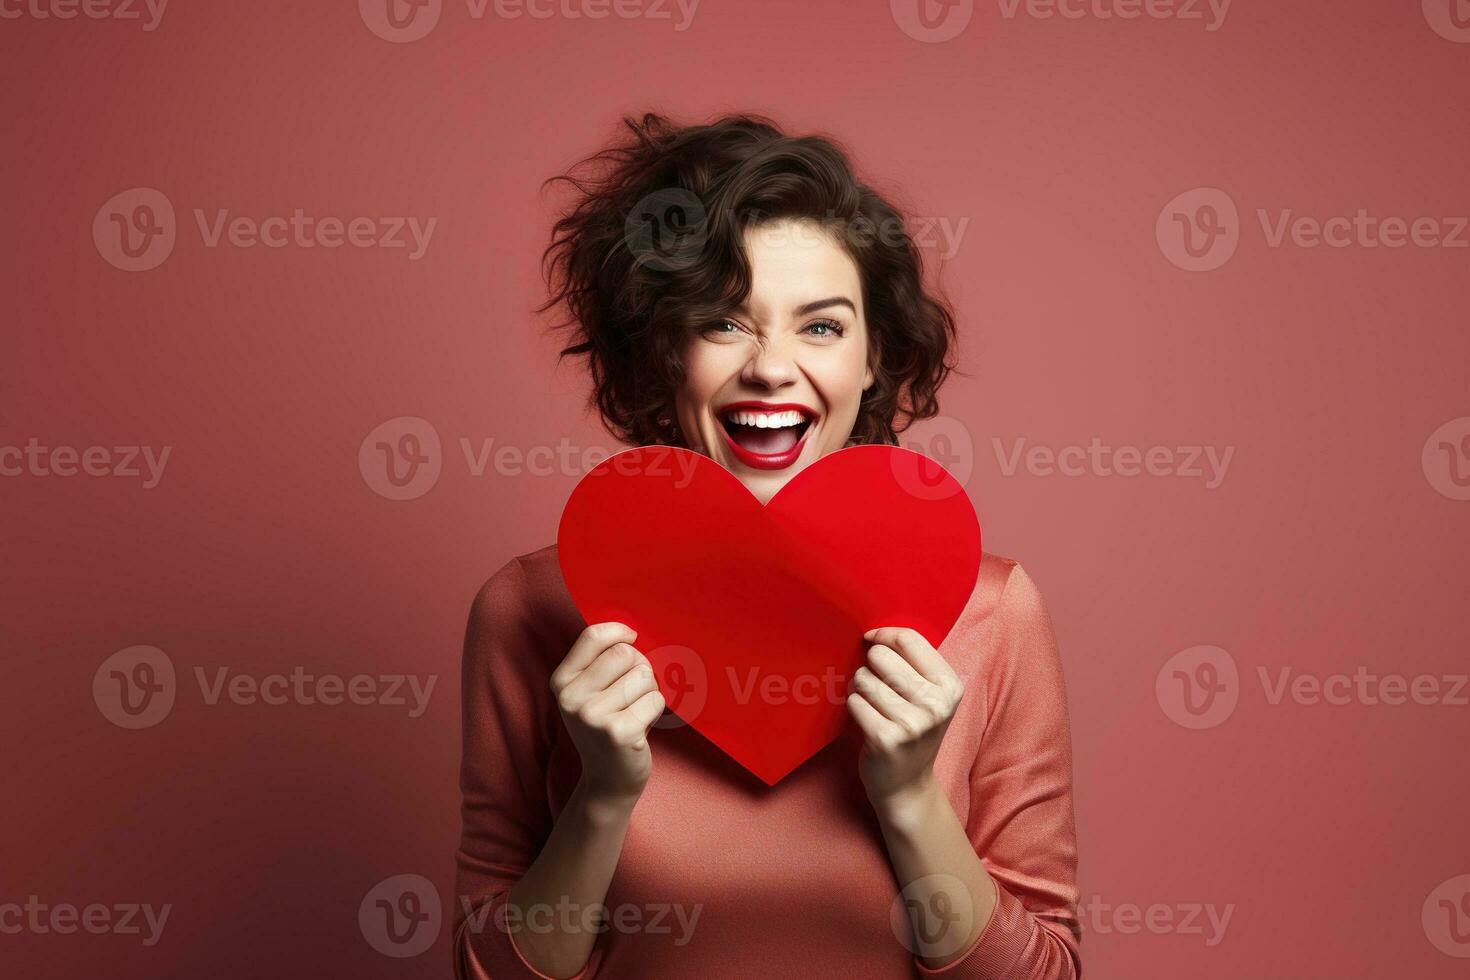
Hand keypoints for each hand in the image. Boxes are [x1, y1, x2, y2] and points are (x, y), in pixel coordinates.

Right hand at [550, 622, 665, 805]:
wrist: (607, 782)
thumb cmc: (607, 727)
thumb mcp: (589, 693)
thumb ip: (600, 662)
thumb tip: (629, 634)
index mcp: (562, 682)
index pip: (592, 637)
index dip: (619, 631)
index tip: (632, 637)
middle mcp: (571, 698)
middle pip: (624, 654)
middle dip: (640, 667)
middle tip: (635, 692)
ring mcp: (592, 716)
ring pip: (643, 676)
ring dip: (649, 692)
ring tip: (636, 712)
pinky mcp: (618, 732)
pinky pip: (655, 700)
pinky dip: (656, 711)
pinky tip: (641, 728)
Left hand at [846, 626, 964, 808]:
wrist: (906, 785)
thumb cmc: (912, 729)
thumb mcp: (929, 696)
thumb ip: (913, 663)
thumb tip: (875, 632)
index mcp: (950, 686)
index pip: (909, 639)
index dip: (883, 635)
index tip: (871, 640)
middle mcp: (936, 704)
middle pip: (882, 656)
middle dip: (871, 666)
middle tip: (878, 686)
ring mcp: (912, 723)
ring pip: (864, 678)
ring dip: (861, 688)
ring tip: (873, 704)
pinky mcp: (886, 738)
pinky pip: (854, 702)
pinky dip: (854, 707)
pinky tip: (867, 720)